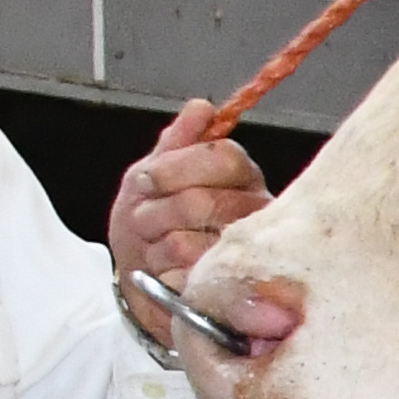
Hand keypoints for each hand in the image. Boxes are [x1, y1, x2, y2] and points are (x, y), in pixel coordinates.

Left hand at [106, 99, 267, 300]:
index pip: (223, 158)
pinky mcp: (231, 290)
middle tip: (144, 219)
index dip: (177, 168)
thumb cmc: (152, 222)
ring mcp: (246, 255)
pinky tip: (167, 270)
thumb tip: (201, 108)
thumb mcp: (153, 176)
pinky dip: (162, 273)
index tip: (146, 180)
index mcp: (241, 177)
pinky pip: (185, 277)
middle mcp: (254, 213)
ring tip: (156, 246)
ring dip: (155, 246)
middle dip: (155, 213)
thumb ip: (177, 143)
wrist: (144, 276)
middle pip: (201, 202)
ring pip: (186, 242)